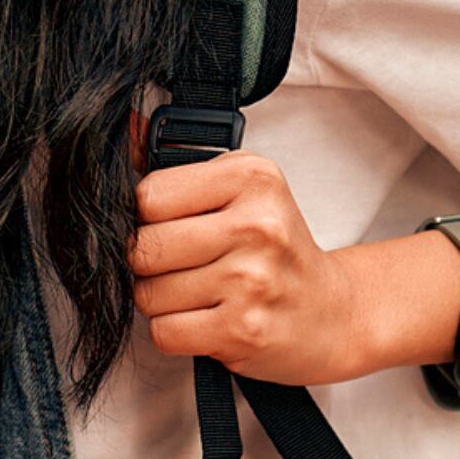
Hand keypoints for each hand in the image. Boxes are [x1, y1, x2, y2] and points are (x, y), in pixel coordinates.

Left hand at [130, 122, 390, 384]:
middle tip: (182, 265)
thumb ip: (178, 167)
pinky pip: (165, 331)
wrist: (331, 313)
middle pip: (144, 248)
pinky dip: (174, 331)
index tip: (174, 225)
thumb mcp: (240, 190)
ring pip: (148, 294)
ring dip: (161, 300)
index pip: (148, 196)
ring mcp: (251, 281)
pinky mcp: (243, 330)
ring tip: (199, 292)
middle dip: (149, 263)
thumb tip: (127, 127)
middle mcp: (256, 225)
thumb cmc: (274, 249)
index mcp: (252, 178)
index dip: (147, 217)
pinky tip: (204, 319)